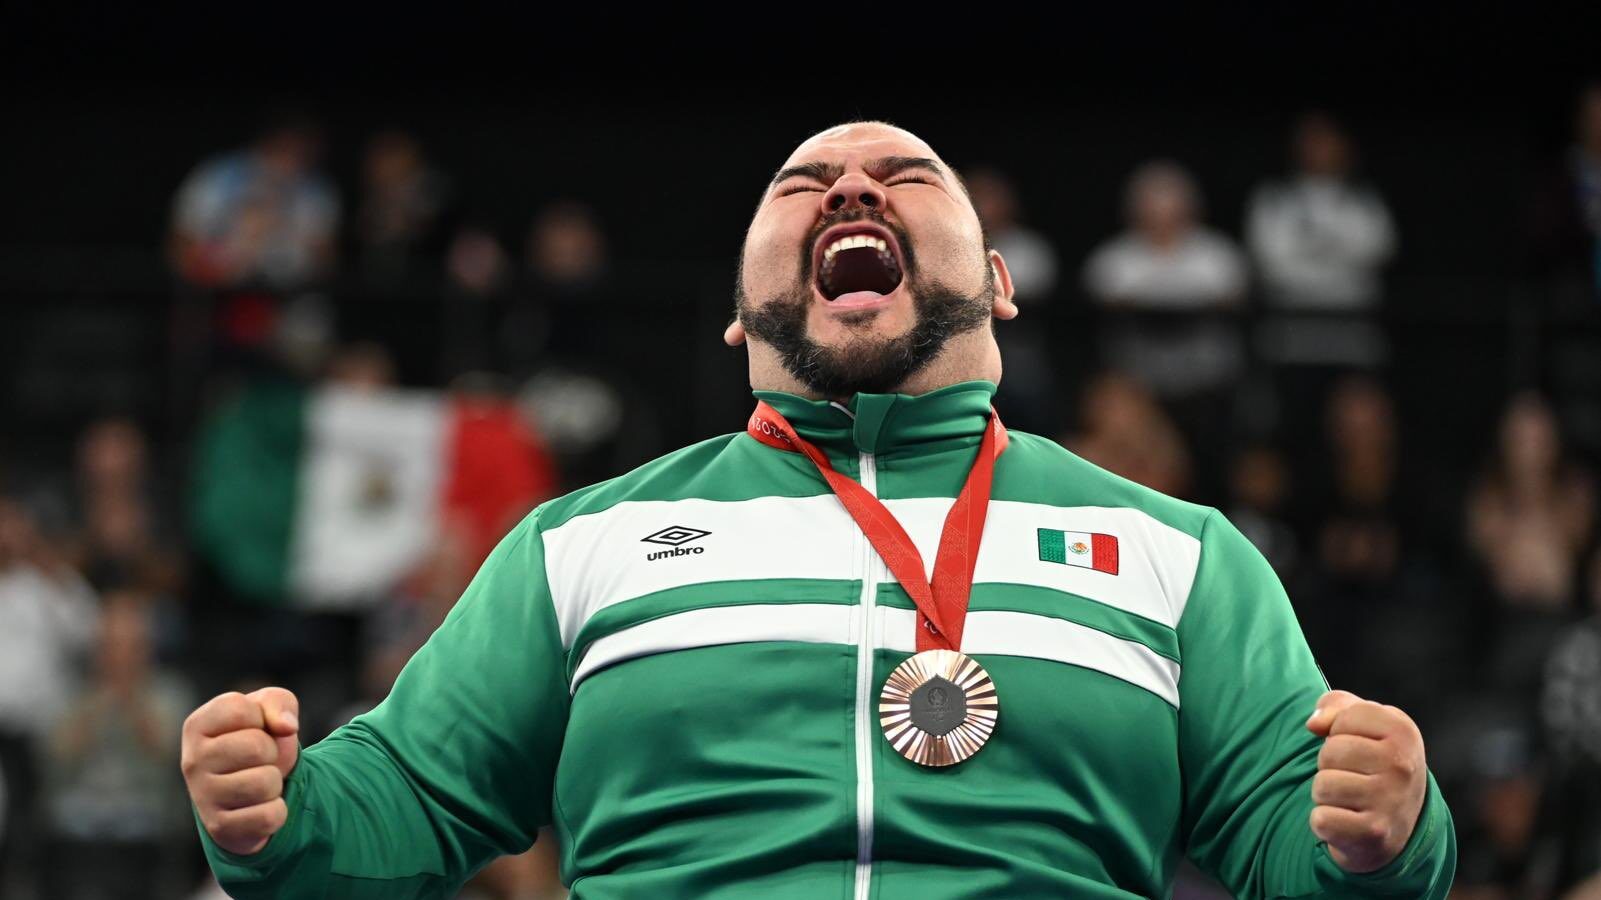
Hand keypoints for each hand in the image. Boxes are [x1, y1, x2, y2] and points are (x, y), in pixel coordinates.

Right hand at [181, 687, 300, 855]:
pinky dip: (276, 811)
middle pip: (256, 747)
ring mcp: (202, 796)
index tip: (255, 728)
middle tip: (260, 760)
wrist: (252, 792)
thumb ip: (277, 702)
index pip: (240, 710)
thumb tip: (287, 726)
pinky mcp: (220, 827)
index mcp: (198, 725)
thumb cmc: (258, 740)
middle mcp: (192, 761)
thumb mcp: (267, 709)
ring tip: (259, 782)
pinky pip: (269, 816)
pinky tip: (258, 807)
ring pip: (265, 782)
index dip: (261, 717)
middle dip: (272, 751)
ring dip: (274, 782)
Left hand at [1304, 690, 1427, 872]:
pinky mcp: (1374, 833)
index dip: (1338, 732)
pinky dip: (1325, 823)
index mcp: (1402, 731)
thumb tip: (1313, 724)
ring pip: (1322, 786)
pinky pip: (1322, 819)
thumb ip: (1335, 706)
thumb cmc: (1373, 760)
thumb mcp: (1363, 723)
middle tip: (1352, 776)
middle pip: (1329, 753)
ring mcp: (1391, 801)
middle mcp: (1402, 765)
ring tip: (1349, 798)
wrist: (1399, 823)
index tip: (1359, 745)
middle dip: (1330, 765)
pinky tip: (1347, 821)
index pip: (1342, 718)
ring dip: (1326, 794)